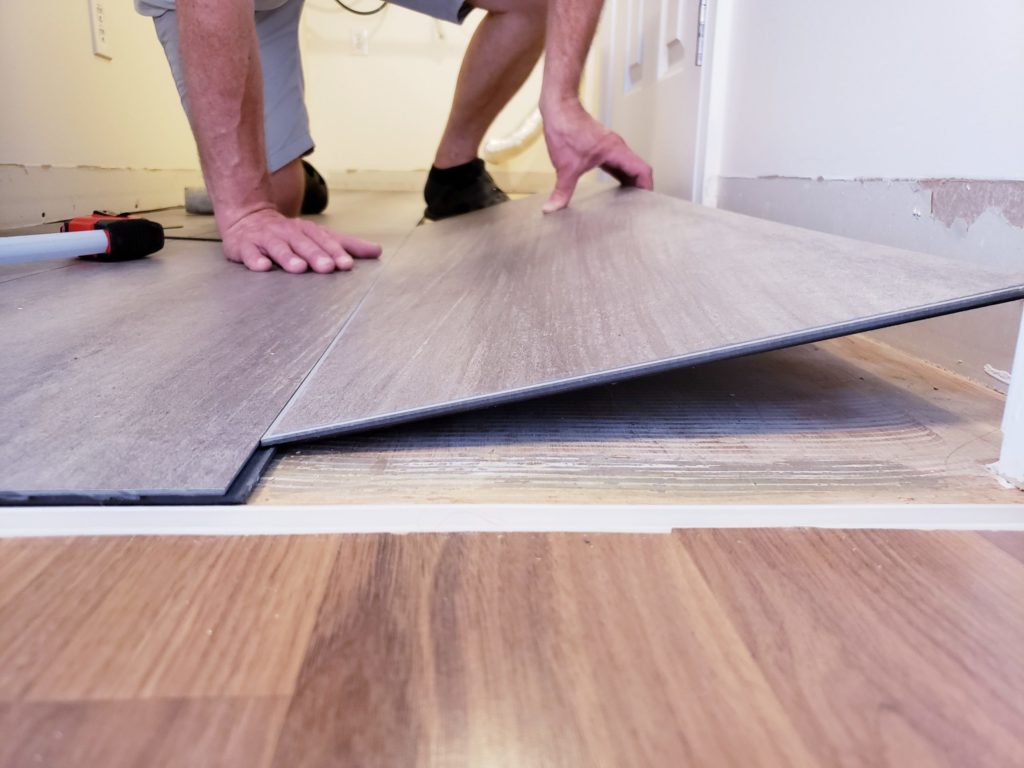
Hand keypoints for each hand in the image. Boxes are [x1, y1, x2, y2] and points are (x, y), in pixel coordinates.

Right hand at [220, 208, 381, 272]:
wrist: (247, 218)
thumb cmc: (289, 234)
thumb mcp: (319, 236)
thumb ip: (347, 245)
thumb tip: (377, 251)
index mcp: (307, 231)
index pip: (324, 241)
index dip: (336, 252)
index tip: (347, 264)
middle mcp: (288, 233)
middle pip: (303, 244)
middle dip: (316, 255)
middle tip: (327, 267)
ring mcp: (266, 239)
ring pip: (278, 247)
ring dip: (288, 257)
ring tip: (298, 268)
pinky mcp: (245, 247)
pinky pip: (249, 253)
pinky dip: (255, 260)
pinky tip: (262, 267)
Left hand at [541, 101, 652, 213]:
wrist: (559, 107)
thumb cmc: (566, 128)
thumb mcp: (565, 167)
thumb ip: (562, 191)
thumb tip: (553, 208)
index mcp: (616, 151)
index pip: (643, 170)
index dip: (647, 187)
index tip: (646, 202)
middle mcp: (617, 148)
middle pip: (639, 170)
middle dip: (640, 188)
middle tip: (638, 206)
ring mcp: (611, 146)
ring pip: (629, 166)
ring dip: (631, 182)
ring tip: (629, 201)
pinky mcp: (602, 146)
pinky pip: (618, 163)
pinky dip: (621, 175)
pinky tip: (614, 186)